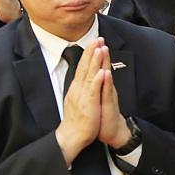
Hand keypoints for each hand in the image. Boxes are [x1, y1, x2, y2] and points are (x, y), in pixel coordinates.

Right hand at [55, 38, 105, 164]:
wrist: (72, 136)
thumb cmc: (78, 119)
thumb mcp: (79, 99)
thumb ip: (82, 87)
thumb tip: (84, 77)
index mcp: (78, 87)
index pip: (83, 67)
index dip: (89, 54)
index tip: (94, 42)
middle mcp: (79, 89)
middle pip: (85, 67)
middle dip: (91, 52)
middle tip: (97, 38)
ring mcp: (83, 96)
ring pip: (89, 75)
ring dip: (94, 61)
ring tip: (99, 48)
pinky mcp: (88, 105)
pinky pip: (93, 91)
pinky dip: (97, 81)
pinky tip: (102, 72)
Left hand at [96, 45, 131, 148]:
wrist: (112, 131)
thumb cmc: (104, 114)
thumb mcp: (98, 97)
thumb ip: (97, 86)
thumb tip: (94, 75)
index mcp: (101, 85)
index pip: (98, 67)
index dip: (96, 54)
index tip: (94, 41)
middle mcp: (106, 87)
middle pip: (103, 67)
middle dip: (101, 53)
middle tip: (100, 39)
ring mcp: (108, 94)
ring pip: (106, 76)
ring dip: (105, 62)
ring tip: (104, 49)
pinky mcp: (109, 103)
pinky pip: (107, 91)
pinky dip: (107, 82)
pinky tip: (106, 73)